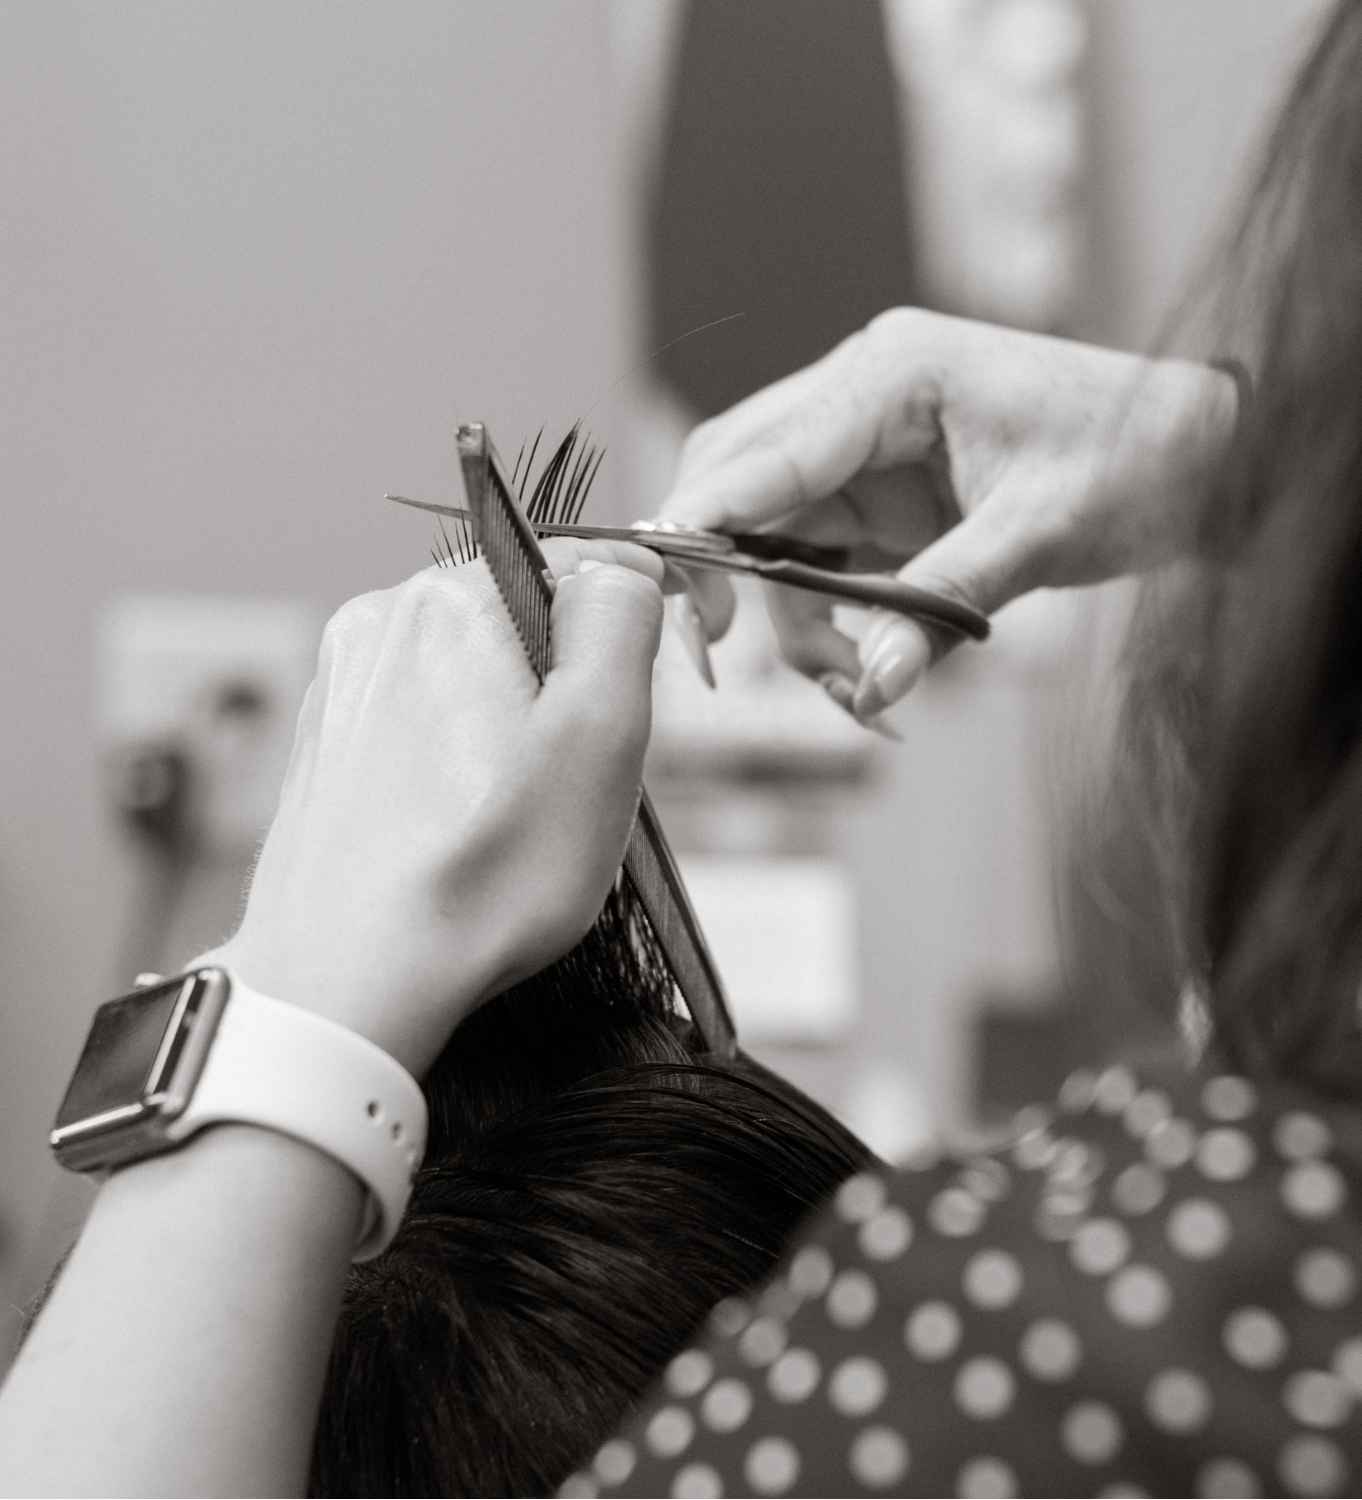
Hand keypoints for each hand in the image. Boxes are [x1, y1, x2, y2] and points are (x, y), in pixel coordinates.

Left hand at [207, 540, 664, 1076]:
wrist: (347, 982)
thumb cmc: (486, 872)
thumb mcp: (599, 733)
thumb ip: (621, 618)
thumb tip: (621, 565)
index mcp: (449, 596)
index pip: (576, 568)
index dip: (620, 644)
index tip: (618, 726)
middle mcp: (380, 620)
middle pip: (522, 623)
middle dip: (562, 692)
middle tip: (567, 785)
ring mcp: (342, 683)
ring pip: (473, 676)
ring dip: (511, 731)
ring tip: (509, 817)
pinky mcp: (326, 743)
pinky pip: (423, 721)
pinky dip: (458, 761)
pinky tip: (459, 828)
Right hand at [661, 309, 1237, 721]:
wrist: (1200, 458)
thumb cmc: (1137, 460)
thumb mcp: (1042, 531)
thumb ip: (943, 606)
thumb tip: (873, 688)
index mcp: (891, 374)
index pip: (762, 451)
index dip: (701, 524)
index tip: (665, 596)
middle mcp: (860, 401)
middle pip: (738, 484)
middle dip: (722, 575)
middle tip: (718, 658)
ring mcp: (865, 450)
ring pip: (771, 538)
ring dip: (793, 622)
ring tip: (860, 693)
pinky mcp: (881, 498)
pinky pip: (818, 564)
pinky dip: (828, 625)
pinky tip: (870, 677)